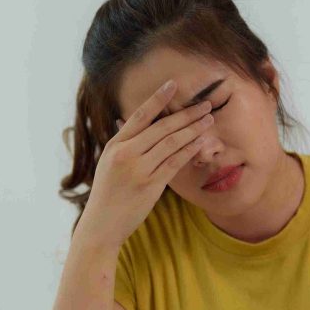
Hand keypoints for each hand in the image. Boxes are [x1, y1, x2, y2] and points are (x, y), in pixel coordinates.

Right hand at [77, 79, 214, 248]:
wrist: (101, 225)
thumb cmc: (108, 194)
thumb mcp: (109, 164)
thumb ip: (123, 143)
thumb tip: (129, 121)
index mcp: (115, 145)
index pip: (140, 115)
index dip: (158, 98)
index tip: (173, 85)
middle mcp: (126, 154)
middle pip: (162, 127)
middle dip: (186, 114)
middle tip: (205, 105)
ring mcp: (138, 169)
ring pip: (171, 143)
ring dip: (193, 129)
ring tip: (209, 120)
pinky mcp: (150, 185)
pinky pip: (174, 163)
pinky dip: (189, 150)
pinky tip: (202, 141)